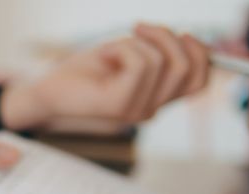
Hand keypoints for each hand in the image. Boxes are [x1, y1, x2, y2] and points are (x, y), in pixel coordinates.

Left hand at [0, 24, 209, 130]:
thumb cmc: (87, 69)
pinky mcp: (118, 107)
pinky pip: (139, 64)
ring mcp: (136, 112)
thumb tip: (193, 38)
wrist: (48, 88)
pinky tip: (104, 55)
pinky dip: (121, 47)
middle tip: (137, 27)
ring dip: (136, 40)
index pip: (200, 80)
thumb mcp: (131, 52)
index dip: (200, 51)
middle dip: (167, 36)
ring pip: (161, 61)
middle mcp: (151, 110)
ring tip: (112, 47)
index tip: (180, 32)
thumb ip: (161, 50)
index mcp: (158, 98)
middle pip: (186, 67)